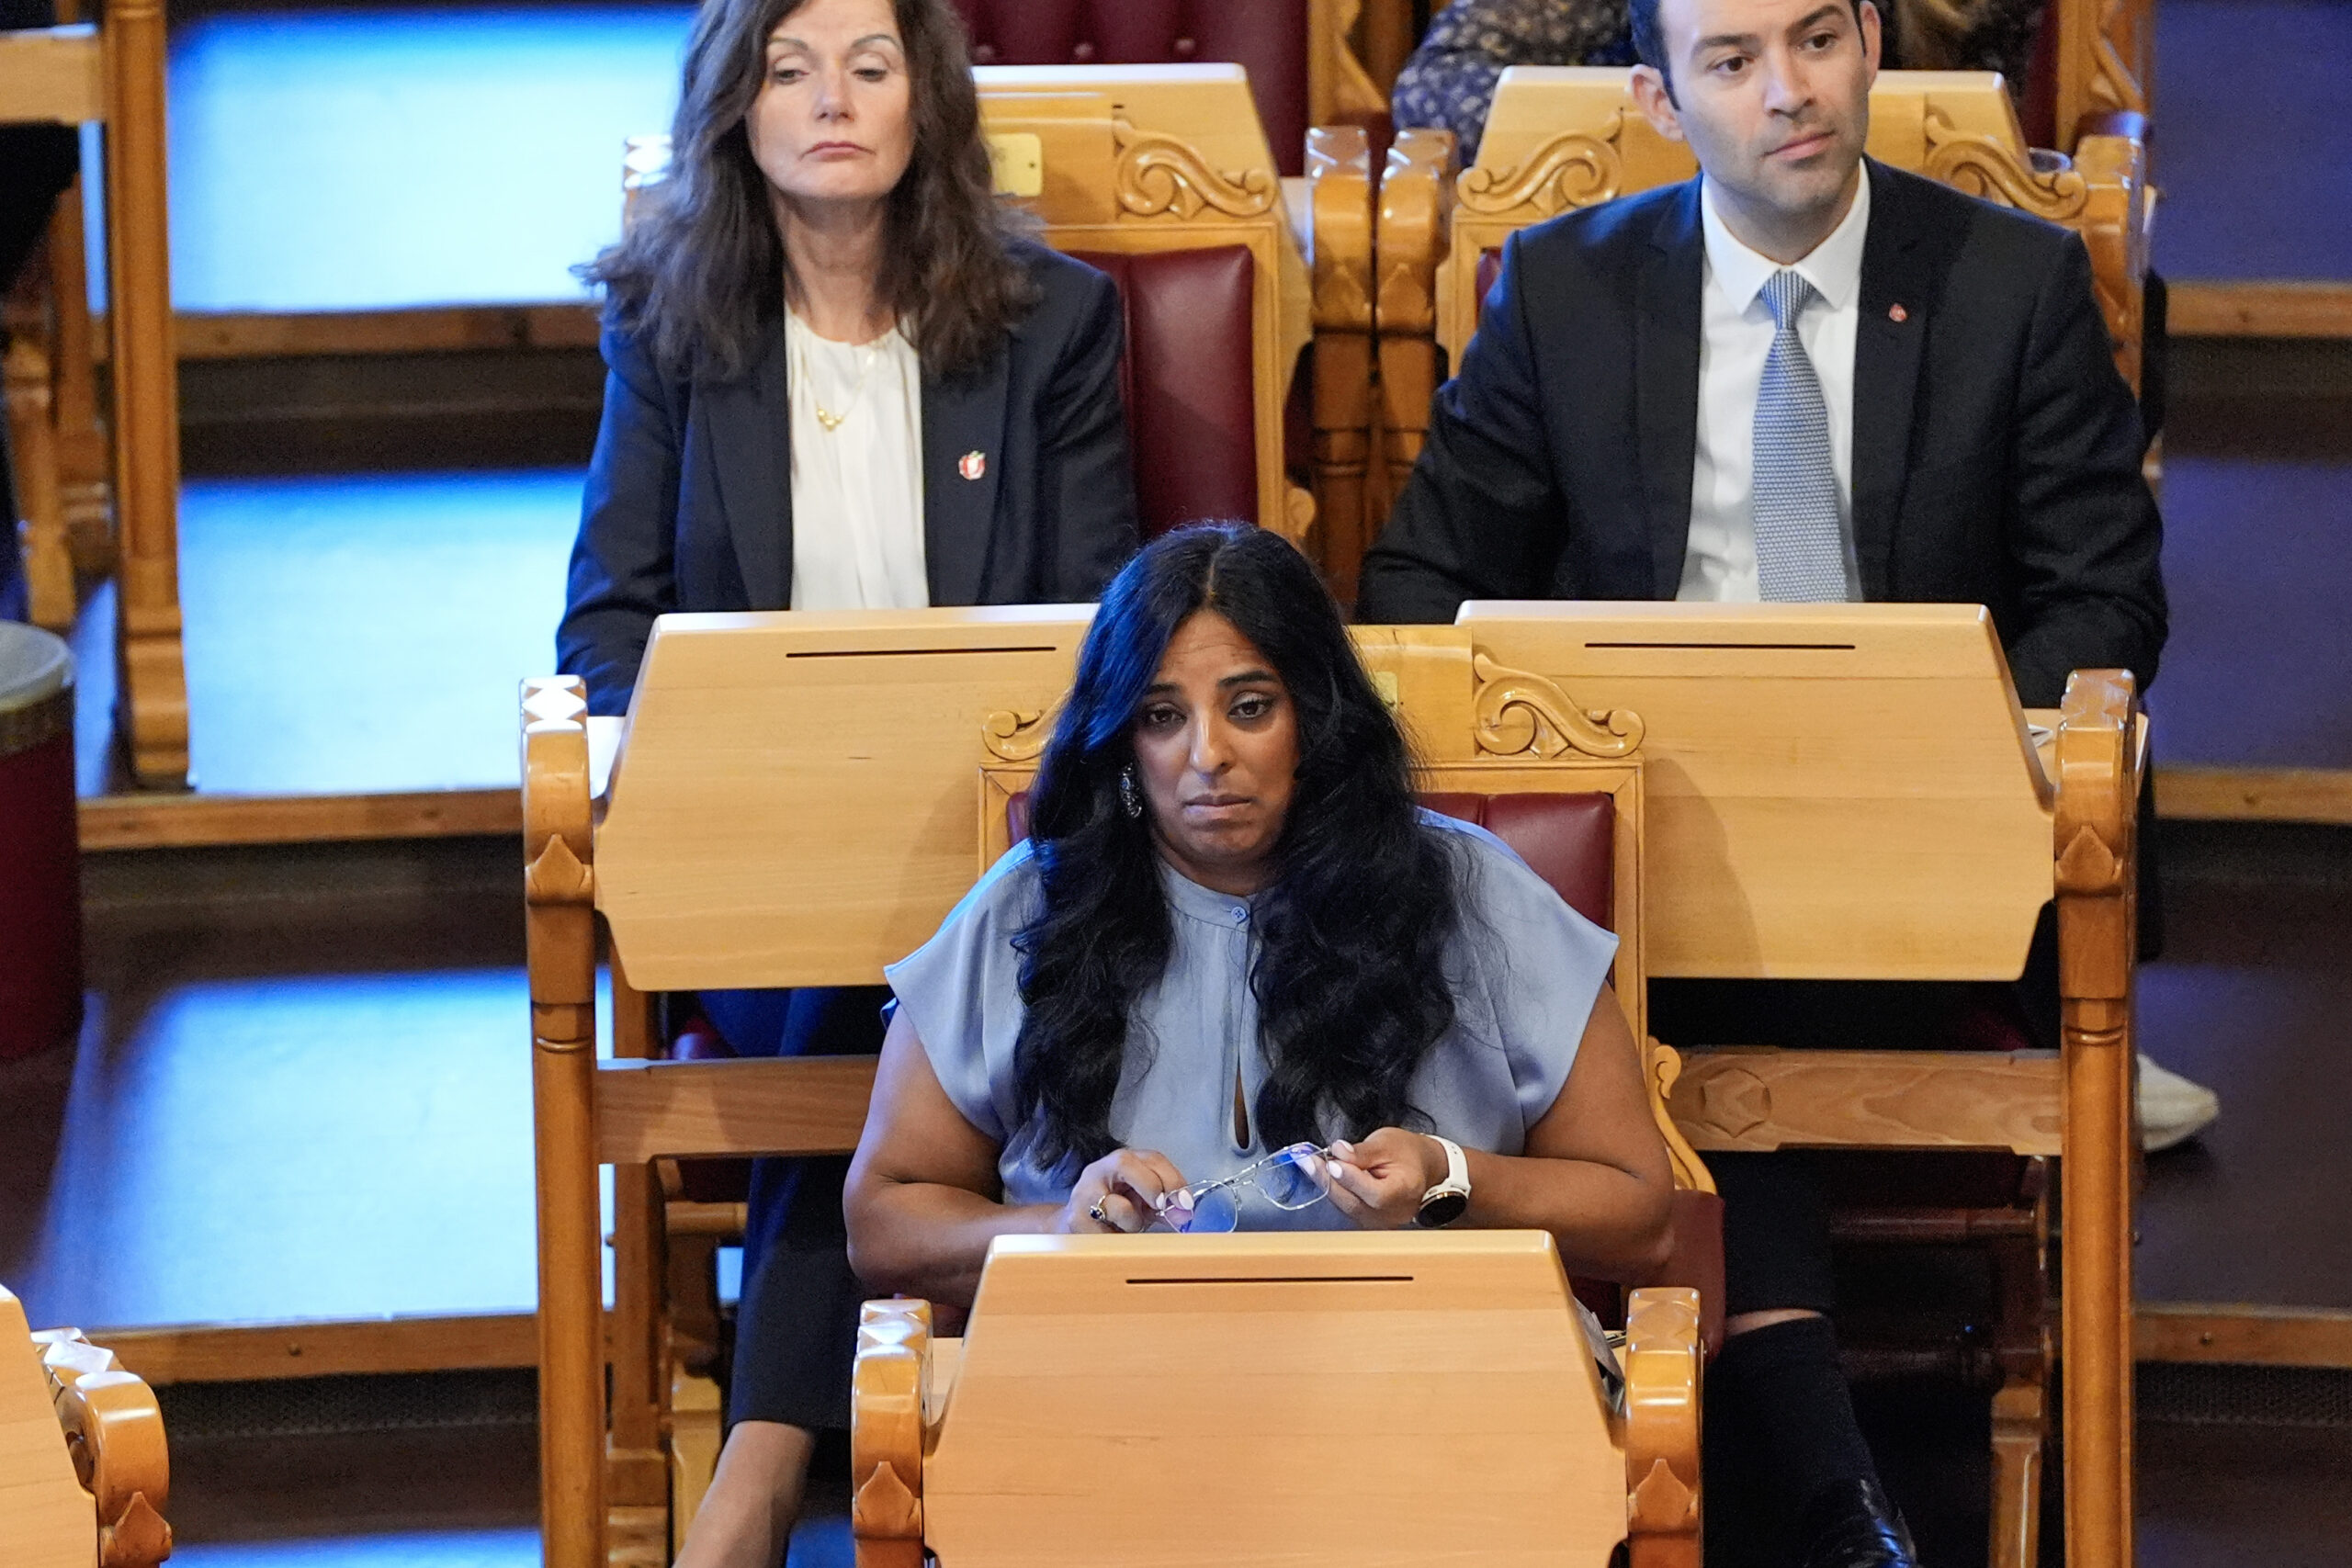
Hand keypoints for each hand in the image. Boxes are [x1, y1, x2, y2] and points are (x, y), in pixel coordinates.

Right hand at [1054, 1148, 1186, 1233]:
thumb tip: (1185, 1213)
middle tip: (1161, 1209)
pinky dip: (1117, 1239)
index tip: (1185, 1203)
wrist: (1076, 1227)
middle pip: (1125, 1164)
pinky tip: (1114, 1237)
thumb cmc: (1116, 1212)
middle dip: (1151, 1187)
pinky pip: (1105, 1233)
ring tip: (1128, 1228)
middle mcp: (1099, 1170)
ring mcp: (1083, 1194)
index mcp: (1122, 1162)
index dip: (1172, 1178)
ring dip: (1132, 1223)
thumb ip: (1165, 1204)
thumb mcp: (1143, 1202)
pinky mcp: (1075, 1219)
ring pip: (1116, 1205)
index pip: (1151, 1158)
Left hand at [1322, 1128, 1447, 1229]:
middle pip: (1354, 1202)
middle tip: (1307, 1161)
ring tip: (1310, 1164)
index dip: (1350, 1178)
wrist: (1422, 1167)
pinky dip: (1334, 1191)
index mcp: (1404, 1192)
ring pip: (1346, 1207)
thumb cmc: (1408, 1153)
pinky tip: (1322, 1175)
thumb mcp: (1387, 1143)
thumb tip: (1338, 1152)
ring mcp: (1380, 1222)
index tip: (1331, 1161)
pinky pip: (1347, 1208)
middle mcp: (1392, 1214)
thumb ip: (1362, 1152)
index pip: (1374, 1193)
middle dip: (1327, 1180)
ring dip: (1326, 1185)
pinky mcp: (1369, 1221)